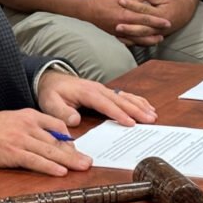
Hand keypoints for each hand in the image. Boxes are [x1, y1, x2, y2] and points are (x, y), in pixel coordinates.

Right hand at [0, 108, 92, 176]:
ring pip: (50, 151)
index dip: (69, 139)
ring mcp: (21, 139)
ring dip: (69, 161)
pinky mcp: (13, 153)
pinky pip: (35, 161)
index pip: (57, 125)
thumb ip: (33, 127)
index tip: (76, 150)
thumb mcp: (15, 119)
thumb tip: (53, 140)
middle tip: (88, 161)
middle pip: (57, 141)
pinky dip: (50, 167)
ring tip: (82, 167)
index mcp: (30, 115)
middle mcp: (28, 125)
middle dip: (74, 153)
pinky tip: (61, 172)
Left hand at [37, 71, 157, 128]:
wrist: (51, 79)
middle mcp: (98, 89)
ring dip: (139, 105)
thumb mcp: (50, 103)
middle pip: (120, 100)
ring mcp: (103, 89)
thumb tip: (75, 121)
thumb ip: (61, 112)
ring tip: (152, 114)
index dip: (118, 113)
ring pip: (125, 97)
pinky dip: (137, 100)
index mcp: (87, 92)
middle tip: (150, 120)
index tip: (130, 123)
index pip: (105, 104)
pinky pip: (124, 95)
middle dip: (136, 110)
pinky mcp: (106, 92)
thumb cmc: (52, 93)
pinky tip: (147, 106)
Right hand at [82, 0, 170, 45]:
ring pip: (136, 39)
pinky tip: (141, 43)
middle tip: (165, 34)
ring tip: (157, 40)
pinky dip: (136, 43)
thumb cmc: (102, 1)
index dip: (157, 21)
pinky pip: (127, 41)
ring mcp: (118, 32)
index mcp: (125, 15)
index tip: (167, 23)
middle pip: (143, 32)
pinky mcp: (114, 35)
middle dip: (155, 33)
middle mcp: (122, 26)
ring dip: (147, 41)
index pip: (145, 19)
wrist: (86, 9)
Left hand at [117, 0, 197, 38]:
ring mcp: (157, 34)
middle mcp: (160, 26)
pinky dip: (132, 41)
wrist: (183, 14)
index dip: (132, 5)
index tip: (121, 1)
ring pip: (142, 37)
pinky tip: (122, 40)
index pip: (144, 9)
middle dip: (129, 27)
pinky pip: (142, 42)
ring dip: (130, 36)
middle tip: (117, 25)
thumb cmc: (170, 4)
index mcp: (161, 14)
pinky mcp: (154, 38)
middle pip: (142, 27)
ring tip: (117, 34)